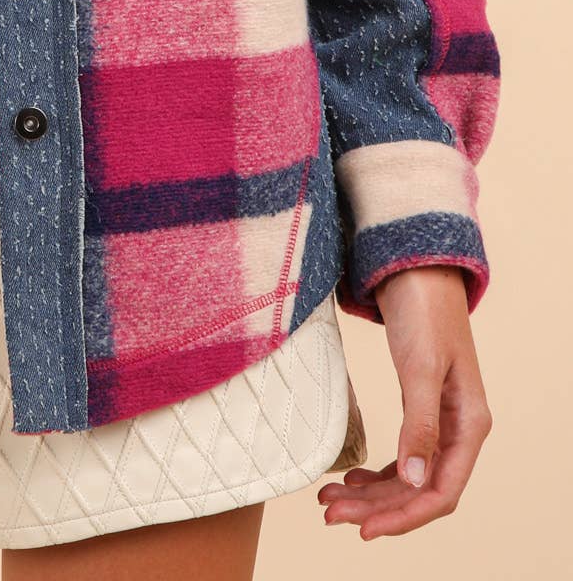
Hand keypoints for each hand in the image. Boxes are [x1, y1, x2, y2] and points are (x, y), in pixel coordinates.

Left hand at [318, 264, 492, 538]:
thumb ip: (419, 424)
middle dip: (375, 507)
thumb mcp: (420, 367)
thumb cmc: (424, 311)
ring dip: (370, 493)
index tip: (364, 530)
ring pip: (407, 476)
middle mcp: (458, 429)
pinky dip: (376, 471)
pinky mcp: (418, 407)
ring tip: (329, 500)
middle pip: (419, 490)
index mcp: (469, 426)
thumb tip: (415, 482)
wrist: (415, 268)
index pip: (441, 492)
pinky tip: (350, 477)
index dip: (404, 517)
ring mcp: (439, 420)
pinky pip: (401, 455)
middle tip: (328, 513)